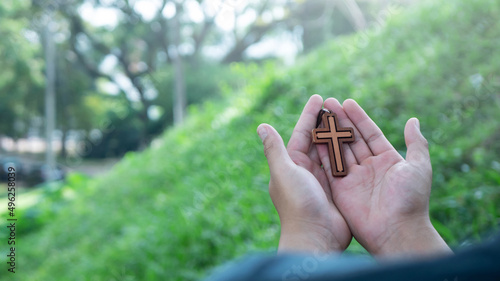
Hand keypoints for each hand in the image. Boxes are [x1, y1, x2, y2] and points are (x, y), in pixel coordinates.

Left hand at [257, 95, 350, 252]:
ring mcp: (321, 180)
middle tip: (336, 103)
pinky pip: (342, 165)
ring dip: (338, 134)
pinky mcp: (336, 189)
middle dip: (325, 121)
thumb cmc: (297, 204)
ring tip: (348, 116)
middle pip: (316, 140)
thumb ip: (274, 149)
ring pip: (330, 151)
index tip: (318, 97)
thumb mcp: (284, 172)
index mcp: (291, 164)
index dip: (309, 115)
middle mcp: (305, 170)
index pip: (301, 133)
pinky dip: (348, 152)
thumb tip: (261, 126)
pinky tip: (357, 141)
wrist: (315, 237)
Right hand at [319, 98, 450, 256]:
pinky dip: (322, 151)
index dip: (359, 118)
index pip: (370, 133)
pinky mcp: (340, 189)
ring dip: (330, 132)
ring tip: (320, 114)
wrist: (396, 230)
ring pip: (340, 150)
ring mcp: (354, 178)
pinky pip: (330, 166)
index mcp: (387, 160)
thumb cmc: (411, 199)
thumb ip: (415, 143)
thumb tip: (413, 120)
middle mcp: (369, 167)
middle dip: (341, 121)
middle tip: (329, 103)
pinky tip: (315, 136)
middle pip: (352, 139)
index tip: (347, 102)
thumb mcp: (418, 166)